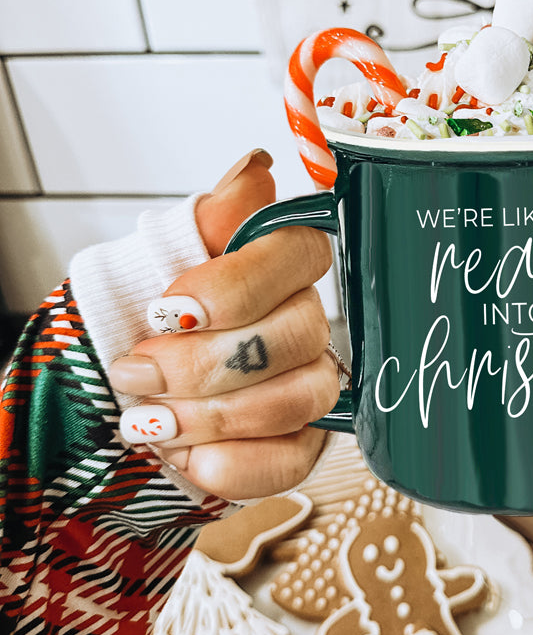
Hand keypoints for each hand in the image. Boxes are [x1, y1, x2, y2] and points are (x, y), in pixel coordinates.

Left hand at [109, 150, 339, 498]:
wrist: (120, 398)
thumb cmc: (141, 327)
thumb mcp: (154, 261)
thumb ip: (210, 220)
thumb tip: (255, 170)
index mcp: (277, 267)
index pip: (300, 254)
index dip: (237, 286)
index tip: (168, 309)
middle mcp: (305, 321)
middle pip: (297, 334)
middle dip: (204, 364)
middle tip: (139, 371)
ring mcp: (310, 384)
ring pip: (299, 398)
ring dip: (211, 416)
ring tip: (150, 421)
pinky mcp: (302, 443)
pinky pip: (292, 461)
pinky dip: (230, 464)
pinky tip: (186, 455)